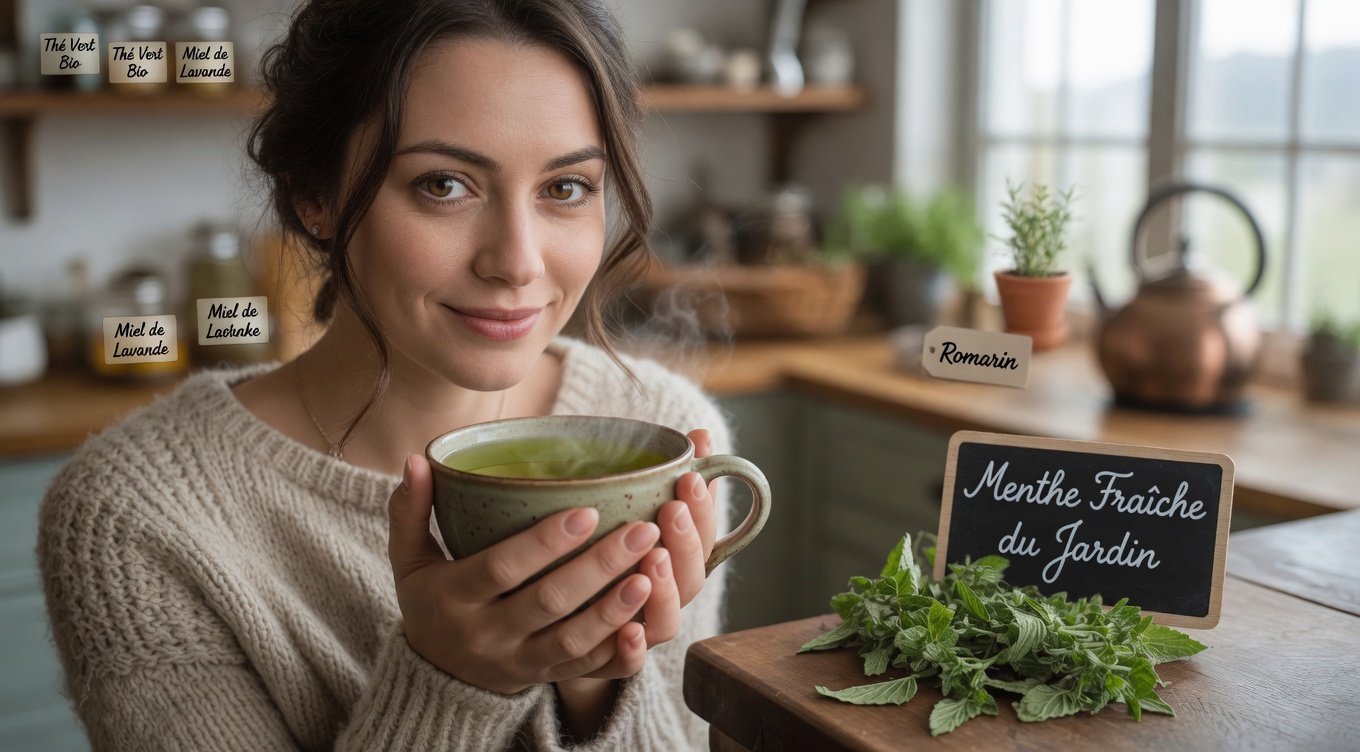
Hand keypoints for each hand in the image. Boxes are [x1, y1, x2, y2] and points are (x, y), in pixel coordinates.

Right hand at [387, 454, 658, 694]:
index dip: (544, 543)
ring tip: (652, 573)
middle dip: (598, 566)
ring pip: (574, 642)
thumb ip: (410, 510)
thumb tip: (416, 459)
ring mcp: (520, 662)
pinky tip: (647, 622)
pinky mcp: (547, 678)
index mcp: (453, 598)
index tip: (588, 511)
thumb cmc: (431, 600)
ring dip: (615, 609)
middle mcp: (487, 634)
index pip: (501, 568)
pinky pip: (588, 670)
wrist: (438, 678)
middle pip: (549, 602)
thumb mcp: (409, 560)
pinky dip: (620, 651)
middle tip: (642, 530)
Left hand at [569, 428, 719, 681]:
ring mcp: (634, 634)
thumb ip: (656, 481)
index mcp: (673, 562)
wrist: (534, 628)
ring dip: (665, 591)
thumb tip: (698, 435)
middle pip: (692, 580)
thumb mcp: (625, 513)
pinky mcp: (599, 662)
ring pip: (664, 623)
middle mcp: (660, 600)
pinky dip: (631, 653)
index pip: (705, 538)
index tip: (690, 478)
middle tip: (671, 509)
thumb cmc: (587, 558)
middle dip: (687, 542)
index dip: (705, 511)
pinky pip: (622, 667)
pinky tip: (629, 633)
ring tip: (654, 558)